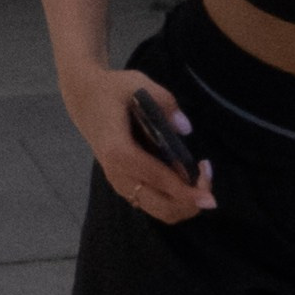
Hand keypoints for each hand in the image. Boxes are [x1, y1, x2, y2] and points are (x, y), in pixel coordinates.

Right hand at [70, 65, 214, 223]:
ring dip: (185, 202)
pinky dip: (175, 199)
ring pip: (160, 210)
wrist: (84, 99)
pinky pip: (155, 204)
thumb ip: (165, 102)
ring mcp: (120, 183)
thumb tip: (185, 129)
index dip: (185, 191)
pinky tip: (184, 176)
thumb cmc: (111, 90)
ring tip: (199, 176)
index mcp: (118, 151)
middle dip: (191, 200)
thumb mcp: (137, 83)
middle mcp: (118, 174)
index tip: (209, 196)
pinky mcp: (124, 185)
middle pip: (161, 205)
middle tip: (207, 175)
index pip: (156, 178)